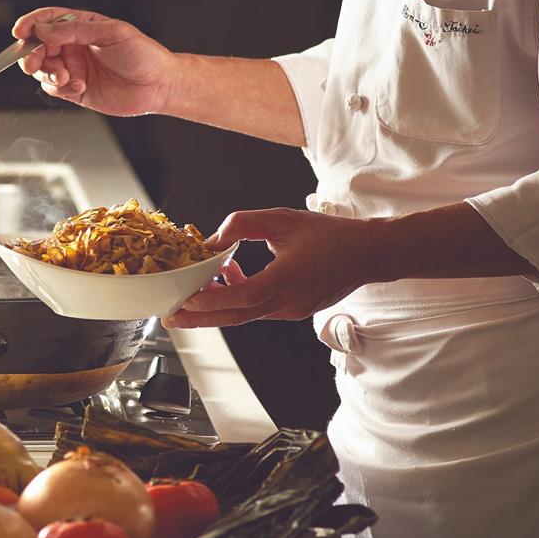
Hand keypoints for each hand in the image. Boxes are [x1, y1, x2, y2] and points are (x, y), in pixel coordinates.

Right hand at [12, 7, 175, 115]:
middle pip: (39, 47)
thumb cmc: (142, 54)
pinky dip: (60, 88)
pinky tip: (79, 86)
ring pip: (43, 69)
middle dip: (31, 54)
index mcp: (81, 27)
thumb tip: (43, 30)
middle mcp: (74, 47)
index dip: (31, 24)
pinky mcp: (77, 90)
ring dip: (47, 73)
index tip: (20, 31)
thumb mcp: (111, 33)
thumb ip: (74, 31)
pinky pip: (55, 88)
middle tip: (33, 63)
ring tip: (65, 76)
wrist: (159, 85)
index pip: (48, 21)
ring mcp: (74, 68)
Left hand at [162, 208, 378, 327]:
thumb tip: (213, 240)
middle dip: (200, 318)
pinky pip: (257, 309)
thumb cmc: (330, 235)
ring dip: (216, 307)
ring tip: (189, 297)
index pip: (243, 296)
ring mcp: (291, 311)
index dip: (212, 299)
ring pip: (244, 314)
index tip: (187, 298)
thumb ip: (244, 224)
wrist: (368, 255)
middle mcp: (288, 302)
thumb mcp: (282, 219)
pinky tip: (230, 276)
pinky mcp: (292, 311)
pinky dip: (237, 299)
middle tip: (170, 318)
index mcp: (287, 279)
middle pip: (236, 316)